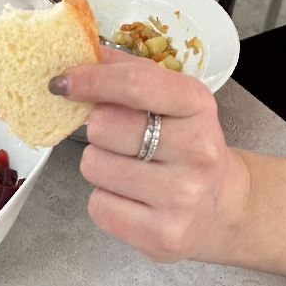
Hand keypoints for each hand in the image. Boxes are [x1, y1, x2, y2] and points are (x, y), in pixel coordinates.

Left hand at [55, 54, 250, 264]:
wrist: (223, 206)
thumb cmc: (188, 144)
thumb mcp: (172, 99)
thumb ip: (128, 72)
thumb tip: (81, 51)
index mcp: (197, 104)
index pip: (135, 85)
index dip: (90, 79)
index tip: (63, 81)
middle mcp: (196, 149)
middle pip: (104, 126)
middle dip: (98, 128)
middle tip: (117, 136)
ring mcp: (182, 196)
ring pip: (95, 166)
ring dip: (100, 164)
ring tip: (128, 168)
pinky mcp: (163, 234)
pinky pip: (98, 206)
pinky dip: (105, 199)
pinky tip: (131, 196)